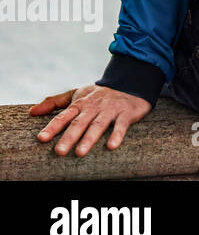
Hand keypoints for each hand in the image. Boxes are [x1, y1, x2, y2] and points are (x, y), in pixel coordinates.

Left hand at [30, 85, 151, 156]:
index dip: (53, 127)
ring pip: (98, 125)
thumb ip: (54, 102)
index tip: (42, 138)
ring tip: (80, 152)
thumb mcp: (76, 94)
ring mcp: (110, 110)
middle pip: (79, 123)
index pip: (64, 116)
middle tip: (59, 152)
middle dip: (69, 137)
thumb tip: (31, 112)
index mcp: (80, 104)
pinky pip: (121, 125)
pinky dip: (117, 135)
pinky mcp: (126, 113)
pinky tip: (111, 146)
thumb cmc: (98, 94)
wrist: (130, 82)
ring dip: (89, 138)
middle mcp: (93, 107)